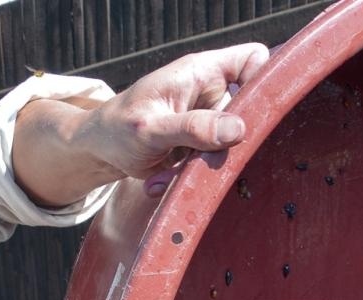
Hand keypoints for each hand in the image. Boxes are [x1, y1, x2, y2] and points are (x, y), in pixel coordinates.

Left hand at [79, 43, 269, 195]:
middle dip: (230, 142)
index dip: (264, 80)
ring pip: (234, 145)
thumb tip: (238, 130)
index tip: (256, 115)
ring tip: (171, 170)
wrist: (98, 151)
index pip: (253, 59)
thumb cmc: (116, 128)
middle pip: (249, 113)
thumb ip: (193, 127)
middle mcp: (210, 94)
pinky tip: (165, 177)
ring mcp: (209, 121)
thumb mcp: (151, 128)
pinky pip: (216, 163)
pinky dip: (193, 175)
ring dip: (206, 165)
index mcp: (200, 72)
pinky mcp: (204, 146)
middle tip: (204, 159)